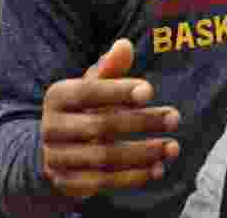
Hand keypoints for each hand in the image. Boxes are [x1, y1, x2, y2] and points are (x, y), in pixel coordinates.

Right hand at [40, 38, 180, 199]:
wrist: (58, 146)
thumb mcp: (94, 83)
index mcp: (57, 96)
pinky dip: (133, 177)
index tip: (149, 91)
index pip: (89, 92)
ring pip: (104, 157)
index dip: (118, 91)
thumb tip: (124, 45)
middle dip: (142, 122)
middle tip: (175, 118)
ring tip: (173, 146)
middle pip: (101, 125)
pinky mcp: (66, 182)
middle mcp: (51, 127)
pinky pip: (103, 182)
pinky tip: (158, 168)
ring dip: (143, 152)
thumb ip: (111, 67)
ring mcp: (56, 158)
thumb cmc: (86, 106)